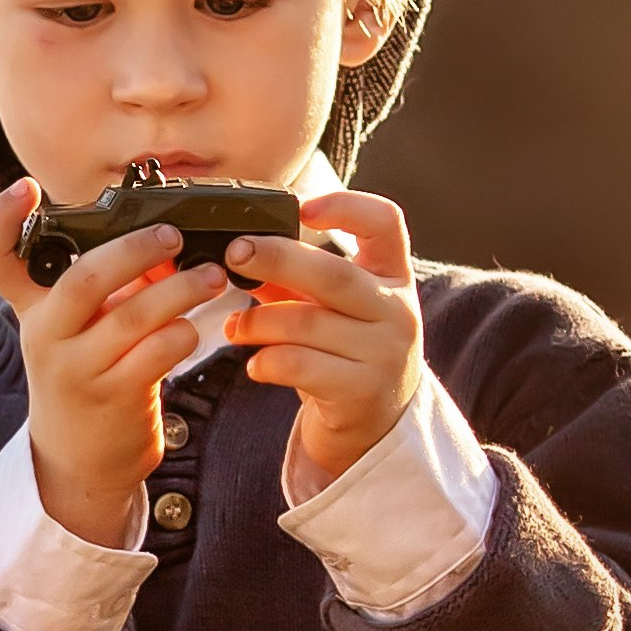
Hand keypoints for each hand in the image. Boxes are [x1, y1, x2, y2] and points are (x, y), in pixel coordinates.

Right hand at [0, 179, 227, 547]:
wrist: (80, 458)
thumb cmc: (87, 374)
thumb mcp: (76, 326)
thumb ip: (107, 284)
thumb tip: (163, 240)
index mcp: (31, 308)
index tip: (26, 187)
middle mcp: (45, 335)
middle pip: (83, 279)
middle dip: (135, 249)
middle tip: (173, 234)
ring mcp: (77, 369)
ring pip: (132, 317)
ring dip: (180, 289)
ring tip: (211, 275)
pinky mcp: (114, 397)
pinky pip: (157, 353)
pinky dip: (183, 333)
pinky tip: (197, 326)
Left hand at [221, 191, 421, 485]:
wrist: (377, 424)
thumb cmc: (347, 353)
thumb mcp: (332, 308)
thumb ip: (293, 279)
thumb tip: (237, 251)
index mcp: (393, 276)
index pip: (385, 223)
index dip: (346, 207)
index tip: (303, 207)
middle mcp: (396, 312)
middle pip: (335, 274)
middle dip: (277, 258)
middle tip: (235, 253)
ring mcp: (382, 354)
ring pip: (308, 323)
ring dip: (258, 321)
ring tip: (233, 326)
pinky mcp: (360, 392)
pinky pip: (302, 366)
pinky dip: (268, 361)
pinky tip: (255, 364)